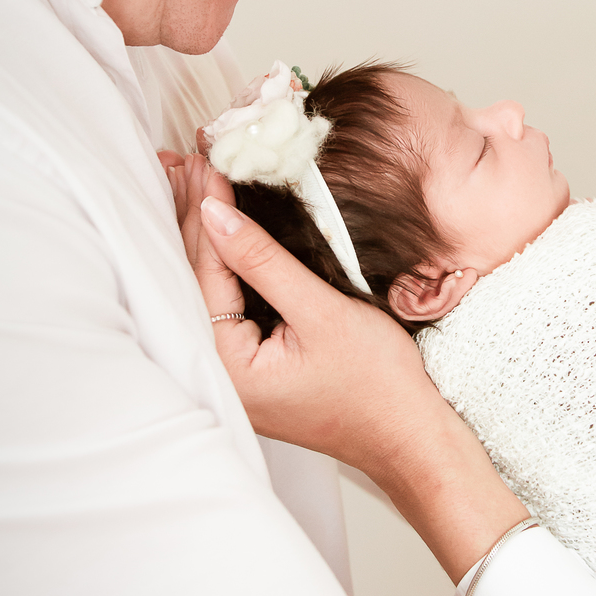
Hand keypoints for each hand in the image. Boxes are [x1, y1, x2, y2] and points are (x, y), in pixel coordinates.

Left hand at [182, 157, 526, 579]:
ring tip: (191, 180)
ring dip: (203, 234)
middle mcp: (219, 372)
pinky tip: (222, 226)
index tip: (208, 166)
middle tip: (188, 160)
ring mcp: (234, 369)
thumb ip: (265, 262)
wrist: (408, 434)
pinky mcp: (251, 362)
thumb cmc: (375, 385)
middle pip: (192, 281)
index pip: (203, 276)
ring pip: (207, 288)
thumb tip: (217, 214)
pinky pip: (228, 301)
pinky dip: (226, 259)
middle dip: (191, 219)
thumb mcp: (321, 312)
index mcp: (228, 367)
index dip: (205, 216)